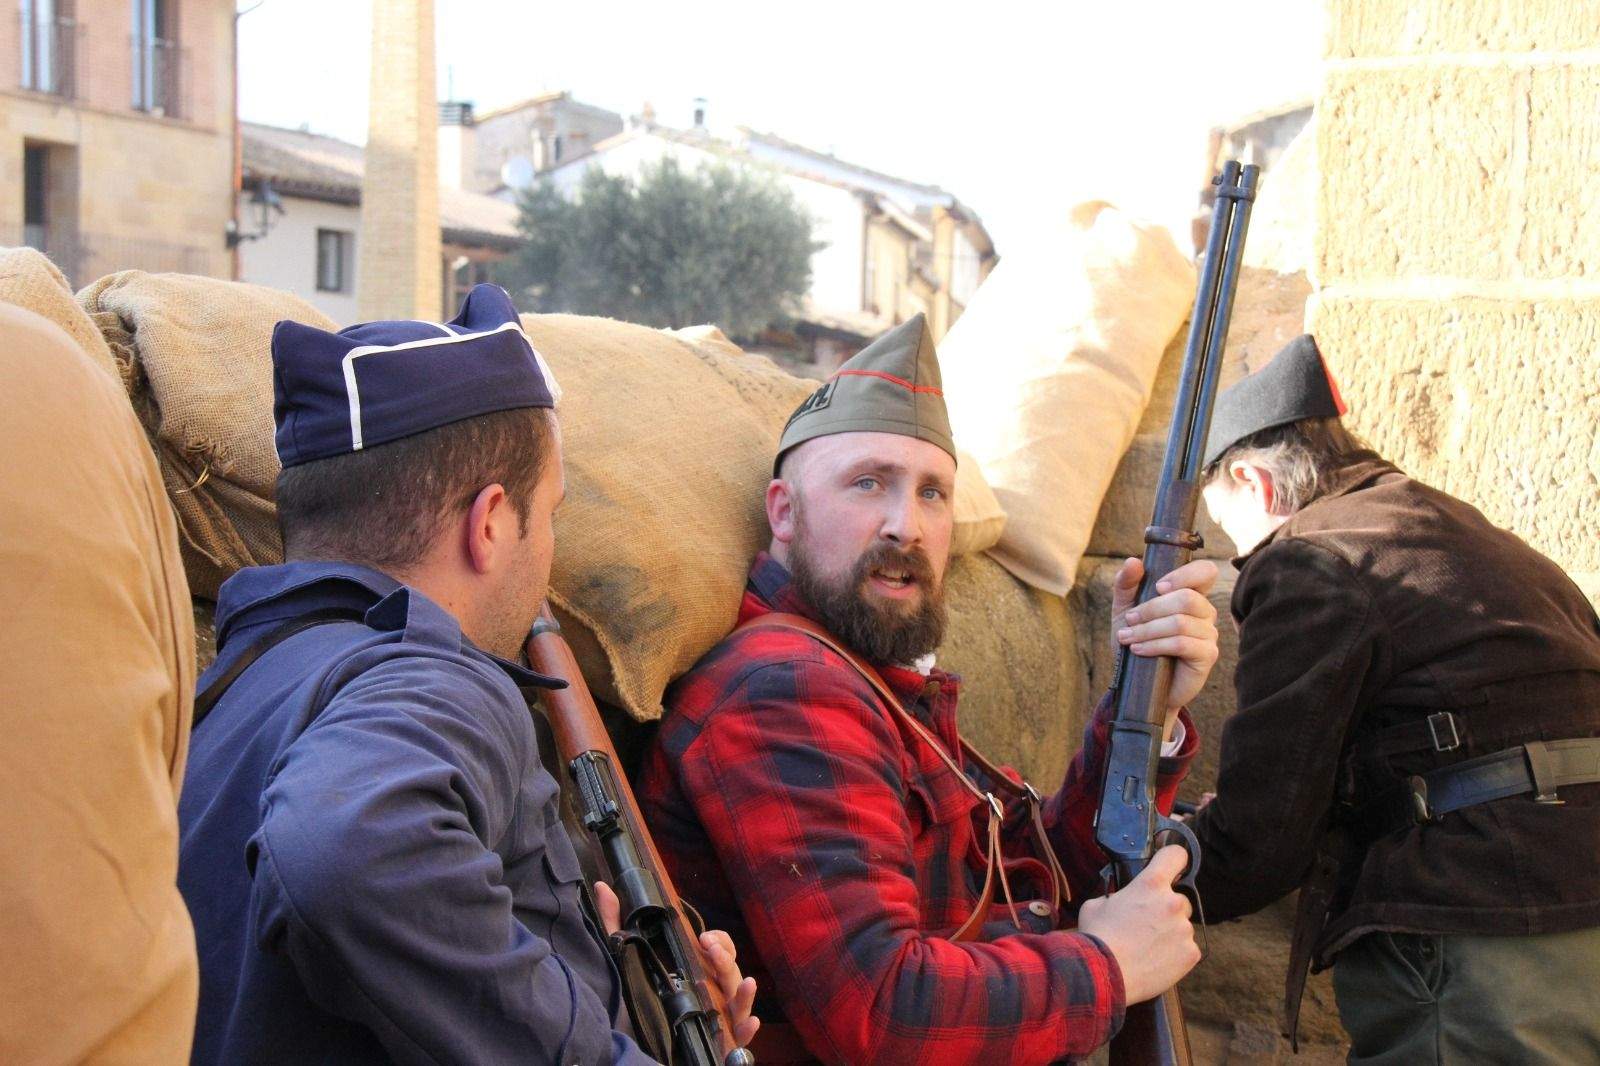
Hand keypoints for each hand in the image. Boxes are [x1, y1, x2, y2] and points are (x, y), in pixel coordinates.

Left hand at [595, 882, 759, 1046]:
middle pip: (729, 971)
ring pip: (738, 1001)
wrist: (628, 1044)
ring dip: (744, 991)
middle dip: (726, 957)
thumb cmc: (634, 999)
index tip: (702, 937)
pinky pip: (739, 1038)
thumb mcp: (622, 958)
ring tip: (745, 982)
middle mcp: (710, 991)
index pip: (719, 949)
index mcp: (695, 970)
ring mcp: (716, 1017)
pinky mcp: (716, 1042)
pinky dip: (747, 1029)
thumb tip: (602, 888)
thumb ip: (615, 925)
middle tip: (709, 948)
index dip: (718, 940)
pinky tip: (749, 1021)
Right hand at [1077, 846, 1200, 1004]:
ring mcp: (1184, 929)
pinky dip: (1175, 954)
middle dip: (1166, 909)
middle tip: (1147, 924)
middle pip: (1179, 899)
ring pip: (1182, 926)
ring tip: (1148, 948)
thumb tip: (1121, 901)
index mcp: (1150, 884)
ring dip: (1170, 933)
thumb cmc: (1098, 938)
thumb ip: (1117, 896)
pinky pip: (1186, 949)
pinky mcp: (1190, 954)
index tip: (1171, 865)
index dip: (1173, 859)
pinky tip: (1156, 961)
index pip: (1175, 855)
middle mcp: (1172, 903)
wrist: (1105, 975)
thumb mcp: (1098, 904)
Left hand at [1111, 557, 1219, 718]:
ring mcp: (1209, 634)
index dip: (1184, 574)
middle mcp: (1205, 612)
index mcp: (1190, 595)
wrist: (1140, 685)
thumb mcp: (1124, 611)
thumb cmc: (1137, 642)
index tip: (1157, 587)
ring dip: (1148, 629)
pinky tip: (1139, 650)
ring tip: (1128, 638)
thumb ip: (1126, 585)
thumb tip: (1134, 561)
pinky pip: (1182, 643)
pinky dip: (1155, 645)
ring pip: (1181, 622)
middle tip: (1129, 620)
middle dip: (1151, 609)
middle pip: (1187, 598)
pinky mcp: (1207, 655)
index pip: (1205, 571)